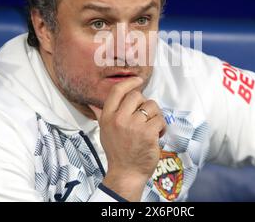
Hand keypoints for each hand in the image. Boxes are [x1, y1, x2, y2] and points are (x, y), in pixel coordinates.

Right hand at [89, 76, 165, 200]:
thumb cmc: (117, 152)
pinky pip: (160, 120)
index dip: (129, 82)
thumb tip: (92, 104)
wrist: (126, 173)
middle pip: (137, 96)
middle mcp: (119, 119)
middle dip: (145, 104)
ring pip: (152, 106)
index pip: (117, 91)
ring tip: (152, 128)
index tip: (138, 80)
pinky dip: (162, 127)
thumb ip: (101, 116)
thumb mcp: (104, 132)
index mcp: (107, 117)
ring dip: (155, 116)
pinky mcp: (147, 134)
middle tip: (146, 117)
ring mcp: (133, 126)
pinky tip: (157, 135)